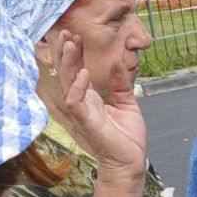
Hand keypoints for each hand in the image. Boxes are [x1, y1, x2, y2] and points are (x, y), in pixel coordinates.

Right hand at [44, 31, 146, 186]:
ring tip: (69, 44)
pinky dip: (78, 87)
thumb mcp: (127, 105)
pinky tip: (84, 73)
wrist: (130, 163)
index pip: (78, 71)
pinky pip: (76, 102)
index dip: (76, 54)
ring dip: (67, 64)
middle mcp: (83, 104)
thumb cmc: (128, 139)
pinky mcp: (86, 122)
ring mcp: (83, 112)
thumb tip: (118, 63)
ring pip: (68, 84)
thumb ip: (121, 86)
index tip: (75, 36)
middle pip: (68, 74)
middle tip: (66, 33)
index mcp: (92, 99)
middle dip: (66, 53)